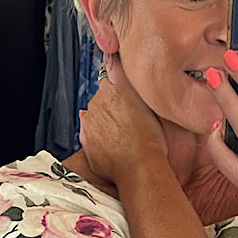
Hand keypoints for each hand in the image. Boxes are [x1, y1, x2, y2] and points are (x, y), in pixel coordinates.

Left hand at [79, 54, 167, 187]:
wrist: (140, 169)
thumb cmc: (152, 141)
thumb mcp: (152, 107)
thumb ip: (134, 90)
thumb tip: (120, 78)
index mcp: (118, 88)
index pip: (112, 68)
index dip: (117, 75)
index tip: (120, 76)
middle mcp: (100, 100)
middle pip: (103, 94)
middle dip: (112, 103)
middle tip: (129, 119)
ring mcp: (90, 119)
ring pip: (95, 113)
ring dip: (104, 120)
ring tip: (123, 135)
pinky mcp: (85, 137)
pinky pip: (89, 131)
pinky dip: (98, 136)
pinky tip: (113, 145)